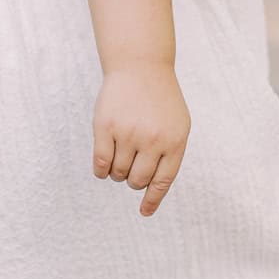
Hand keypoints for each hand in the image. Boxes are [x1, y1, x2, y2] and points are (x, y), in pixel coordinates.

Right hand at [92, 62, 190, 216]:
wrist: (140, 66)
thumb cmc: (160, 101)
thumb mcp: (177, 125)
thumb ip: (169, 155)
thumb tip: (151, 191)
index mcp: (174, 141)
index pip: (163, 181)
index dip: (152, 199)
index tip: (144, 212)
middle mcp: (152, 139)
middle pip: (137, 180)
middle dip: (132, 179)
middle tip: (131, 168)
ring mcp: (128, 133)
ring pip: (118, 173)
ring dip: (117, 172)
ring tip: (120, 156)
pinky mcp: (105, 126)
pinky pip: (101, 163)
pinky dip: (101, 171)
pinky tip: (103, 167)